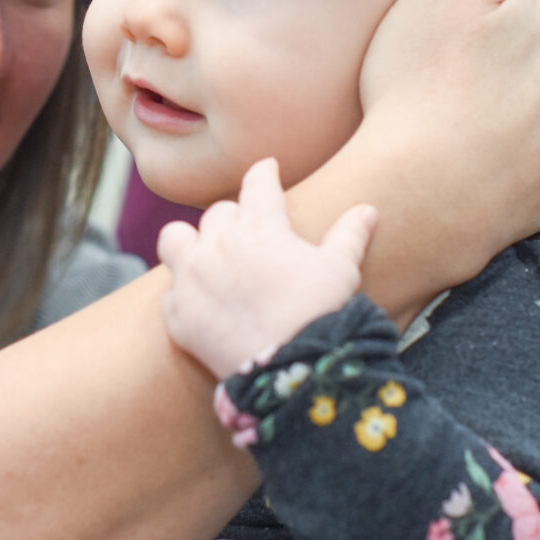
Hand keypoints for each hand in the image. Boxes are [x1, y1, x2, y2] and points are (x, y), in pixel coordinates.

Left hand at [160, 158, 377, 380]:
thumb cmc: (320, 314)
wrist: (289, 369)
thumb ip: (349, 235)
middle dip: (233, 221)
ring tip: (203, 258)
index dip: (264, 173)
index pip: (257, 183)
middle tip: (246, 237)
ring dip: (189, 243)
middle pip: (218, 214)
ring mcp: (194, 277)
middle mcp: (220, 243)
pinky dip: (186, 295)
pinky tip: (204, 306)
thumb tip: (367, 211)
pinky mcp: (178, 313)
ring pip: (175, 238)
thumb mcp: (341, 270)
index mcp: (261, 226)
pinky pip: (172, 291)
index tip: (266, 169)